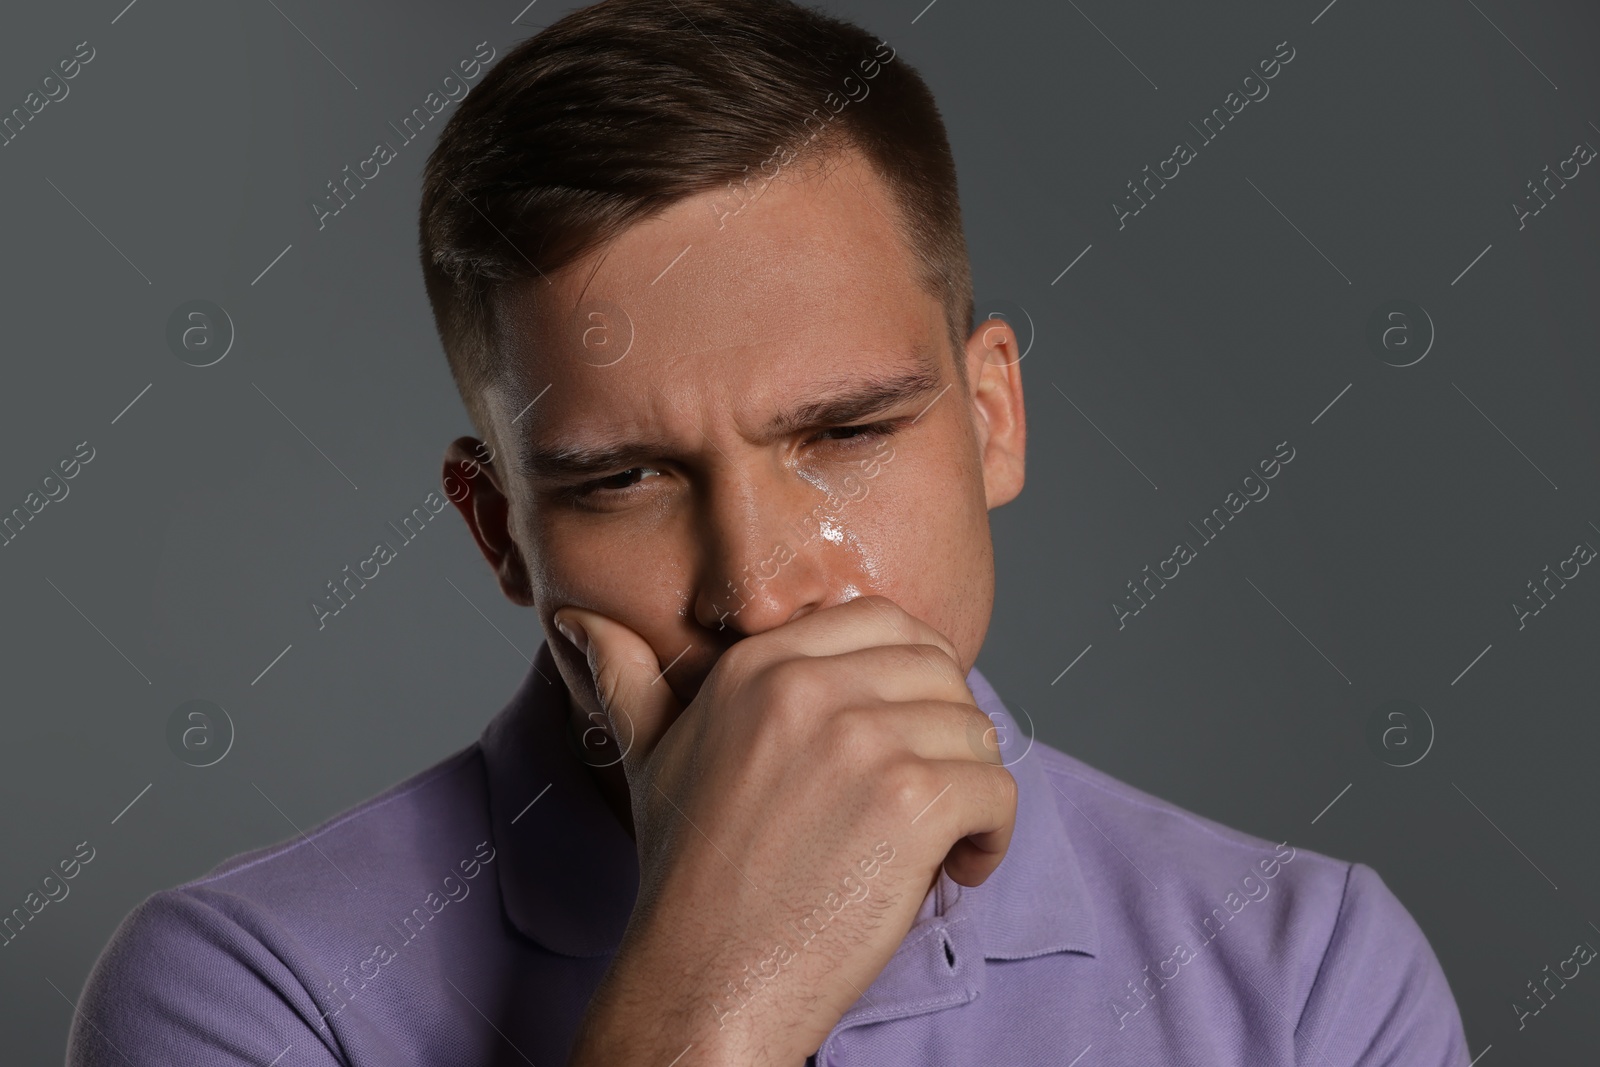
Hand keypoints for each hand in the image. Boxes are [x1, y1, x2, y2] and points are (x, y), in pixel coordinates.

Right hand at [557, 595, 1016, 1066]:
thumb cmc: (686, 877)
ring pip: (976, 729)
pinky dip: (994, 835)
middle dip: (950, 729)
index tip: (905, 735)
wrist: (704, 981)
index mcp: (758, 665)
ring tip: (939, 842)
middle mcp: (809, 686)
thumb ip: (628, 680)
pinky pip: (997, 790)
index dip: (913, 676)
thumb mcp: (648, 758)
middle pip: (941, 668)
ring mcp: (863, 741)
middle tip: (930, 791)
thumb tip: (579, 622)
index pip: (883, 620)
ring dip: (973, 787)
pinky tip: (957, 870)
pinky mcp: (909, 801)